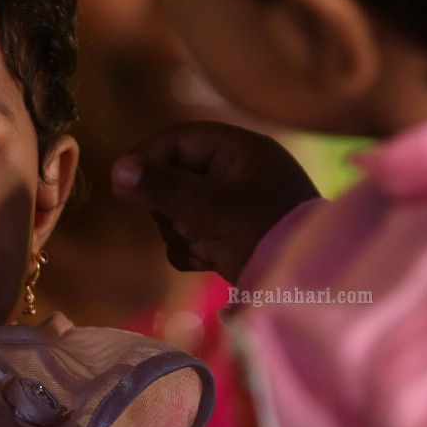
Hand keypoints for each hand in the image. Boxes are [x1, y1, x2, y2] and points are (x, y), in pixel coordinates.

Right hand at [111, 121, 319, 282]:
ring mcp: (236, 205)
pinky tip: (207, 262)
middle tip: (183, 225)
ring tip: (204, 248)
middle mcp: (239, 172)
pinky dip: (192, 250)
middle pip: (175, 178)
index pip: (179, 139)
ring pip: (179, 211)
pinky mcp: (233, 235)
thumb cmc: (264, 234)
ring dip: (181, 234)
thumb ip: (163, 188)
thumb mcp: (210, 209)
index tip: (123, 183)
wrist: (309, 287)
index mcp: (241, 150)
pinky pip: (192, 235)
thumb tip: (118, 169)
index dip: (148, 158)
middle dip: (170, 208)